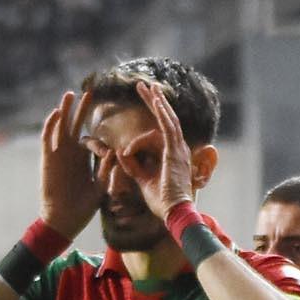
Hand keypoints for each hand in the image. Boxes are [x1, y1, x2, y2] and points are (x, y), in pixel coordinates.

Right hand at [36, 88, 102, 238]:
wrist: (64, 220)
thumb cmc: (82, 207)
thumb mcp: (100, 187)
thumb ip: (107, 170)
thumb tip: (115, 152)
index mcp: (83, 160)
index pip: (90, 138)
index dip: (98, 131)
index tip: (110, 117)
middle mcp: (71, 154)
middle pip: (75, 126)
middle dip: (81, 110)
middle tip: (89, 92)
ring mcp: (58, 155)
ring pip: (60, 128)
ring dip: (64, 111)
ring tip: (70, 94)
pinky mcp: (48, 159)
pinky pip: (47, 139)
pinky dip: (51, 126)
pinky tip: (57, 113)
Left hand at [119, 80, 199, 219]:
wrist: (174, 213)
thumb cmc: (162, 202)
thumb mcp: (142, 180)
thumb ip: (133, 167)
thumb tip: (121, 154)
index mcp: (172, 155)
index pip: (161, 131)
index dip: (149, 119)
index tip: (135, 121)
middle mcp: (178, 149)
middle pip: (166, 119)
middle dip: (154, 101)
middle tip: (143, 86)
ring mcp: (179, 149)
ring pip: (167, 119)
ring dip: (156, 101)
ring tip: (146, 87)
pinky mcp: (175, 152)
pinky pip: (168, 127)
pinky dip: (161, 113)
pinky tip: (155, 100)